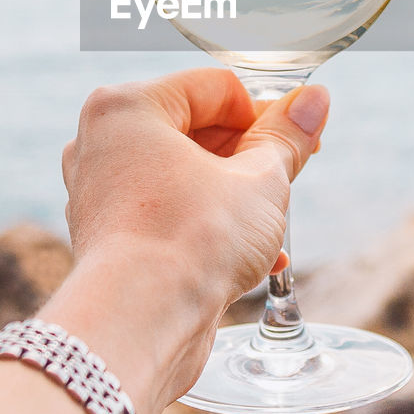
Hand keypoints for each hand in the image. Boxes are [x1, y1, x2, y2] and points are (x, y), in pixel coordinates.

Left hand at [49, 68, 327, 413]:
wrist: (139, 325)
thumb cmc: (191, 242)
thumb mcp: (260, 181)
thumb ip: (288, 136)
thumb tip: (314, 100)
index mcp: (128, 106)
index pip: (216, 88)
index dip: (266, 113)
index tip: (298, 140)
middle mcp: (102, 142)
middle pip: (197, 128)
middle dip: (249, 157)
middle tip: (288, 179)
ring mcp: (100, 191)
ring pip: (185, 175)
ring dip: (234, 196)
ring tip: (270, 225)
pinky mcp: (109, 236)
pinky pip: (168, 213)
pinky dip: (207, 226)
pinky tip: (252, 258)